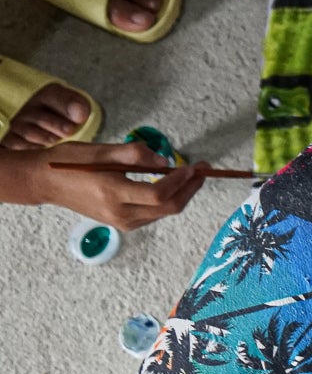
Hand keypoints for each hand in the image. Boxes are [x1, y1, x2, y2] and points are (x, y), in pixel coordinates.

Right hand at [5, 141, 206, 226]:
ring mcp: (122, 222)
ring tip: (192, 174)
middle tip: (203, 170)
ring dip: (181, 194)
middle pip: (168, 207)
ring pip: (163, 212)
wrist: (45, 182)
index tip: (192, 166)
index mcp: (113, 194)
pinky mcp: (121, 223)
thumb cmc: (71, 161)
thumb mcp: (101, 150)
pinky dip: (166, 200)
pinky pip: (153, 214)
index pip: (159, 194)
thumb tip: (164, 160)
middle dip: (190, 189)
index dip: (180, 181)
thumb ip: (134, 154)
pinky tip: (170, 184)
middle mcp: (120, 214)